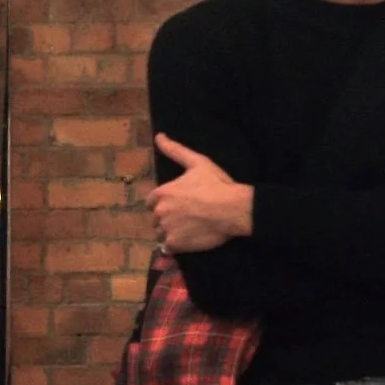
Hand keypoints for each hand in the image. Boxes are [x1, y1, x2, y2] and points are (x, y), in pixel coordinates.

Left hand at [151, 133, 253, 253]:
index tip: (177, 205)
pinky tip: (189, 240)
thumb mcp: (197, 162)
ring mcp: (166, 229)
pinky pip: (168, 248)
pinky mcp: (175, 245)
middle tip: (186, 218)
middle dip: (166, 219)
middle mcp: (160, 211)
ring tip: (188, 230)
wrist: (233, 209)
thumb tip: (158, 136)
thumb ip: (175, 150)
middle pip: (155, 219)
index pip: (151, 202)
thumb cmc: (216, 184)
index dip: (163, 203)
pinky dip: (175, 246)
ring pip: (161, 234)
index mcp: (162, 192)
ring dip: (170, 233)